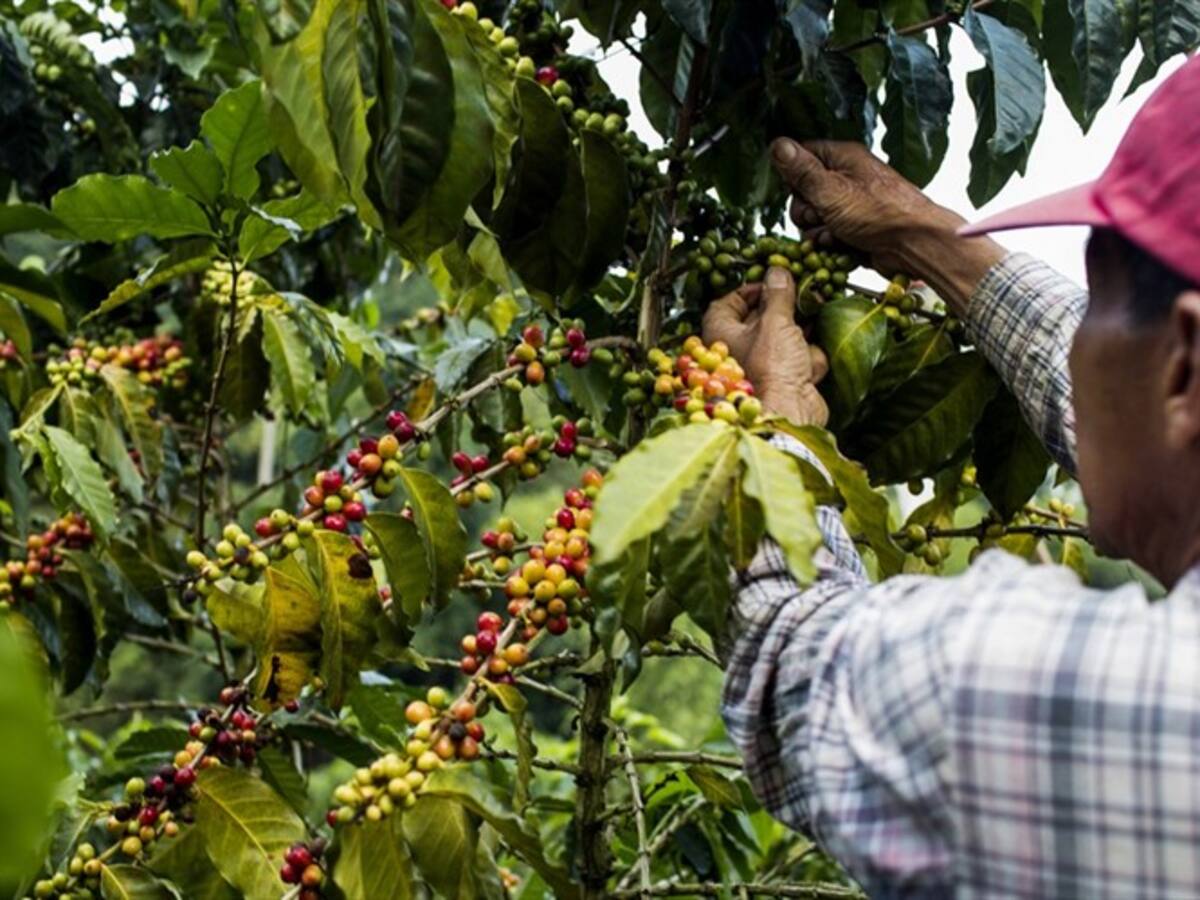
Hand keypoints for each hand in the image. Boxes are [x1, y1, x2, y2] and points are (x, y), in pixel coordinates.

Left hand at [703, 266, 829, 426]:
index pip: (726, 304)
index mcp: (721, 334)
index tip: (769, 282)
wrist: (790, 412)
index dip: (747, 290)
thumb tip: (777, 272)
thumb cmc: (770, 368)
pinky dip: (808, 358)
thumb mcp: (775, 321)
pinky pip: (798, 360)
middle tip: (799, 293)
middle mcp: (737, 351)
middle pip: (758, 320)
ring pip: (783, 340)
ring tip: (813, 316)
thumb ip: (778, 295)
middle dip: (782, 308)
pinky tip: (811, 360)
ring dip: (800, 331)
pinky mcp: (784, 381)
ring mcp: (762, 367)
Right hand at [771, 138, 1005, 314]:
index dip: (793, 176)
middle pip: (802, 192)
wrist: (915, 245)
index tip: (799, 190)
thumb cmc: (881, 213)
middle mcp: (846, 178)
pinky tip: (842, 244)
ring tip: (835, 232)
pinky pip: (826, 235)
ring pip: (812, 218)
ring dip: (816, 230)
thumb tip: (777, 145)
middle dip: (804, 210)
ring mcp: (849, 205)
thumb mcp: (832, 190)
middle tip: (820, 215)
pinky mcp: (852, 228)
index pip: (801, 157)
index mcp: (842, 158)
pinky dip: (829, 242)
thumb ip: (801, 170)